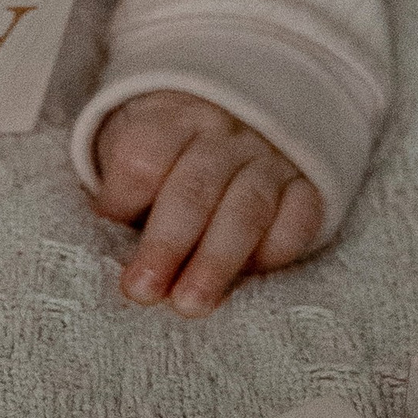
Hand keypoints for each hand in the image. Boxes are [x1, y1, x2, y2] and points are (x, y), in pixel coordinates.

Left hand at [90, 91, 322, 315]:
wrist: (239, 112)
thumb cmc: (171, 150)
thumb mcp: (138, 145)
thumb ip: (126, 190)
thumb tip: (111, 245)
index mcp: (172, 118)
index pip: (146, 155)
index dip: (123, 195)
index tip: (108, 224)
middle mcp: (224, 134)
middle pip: (194, 189)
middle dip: (166, 246)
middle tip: (142, 292)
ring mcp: (270, 158)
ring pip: (246, 210)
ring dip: (215, 263)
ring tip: (190, 304)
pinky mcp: (309, 185)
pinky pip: (300, 219)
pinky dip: (276, 252)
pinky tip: (250, 277)